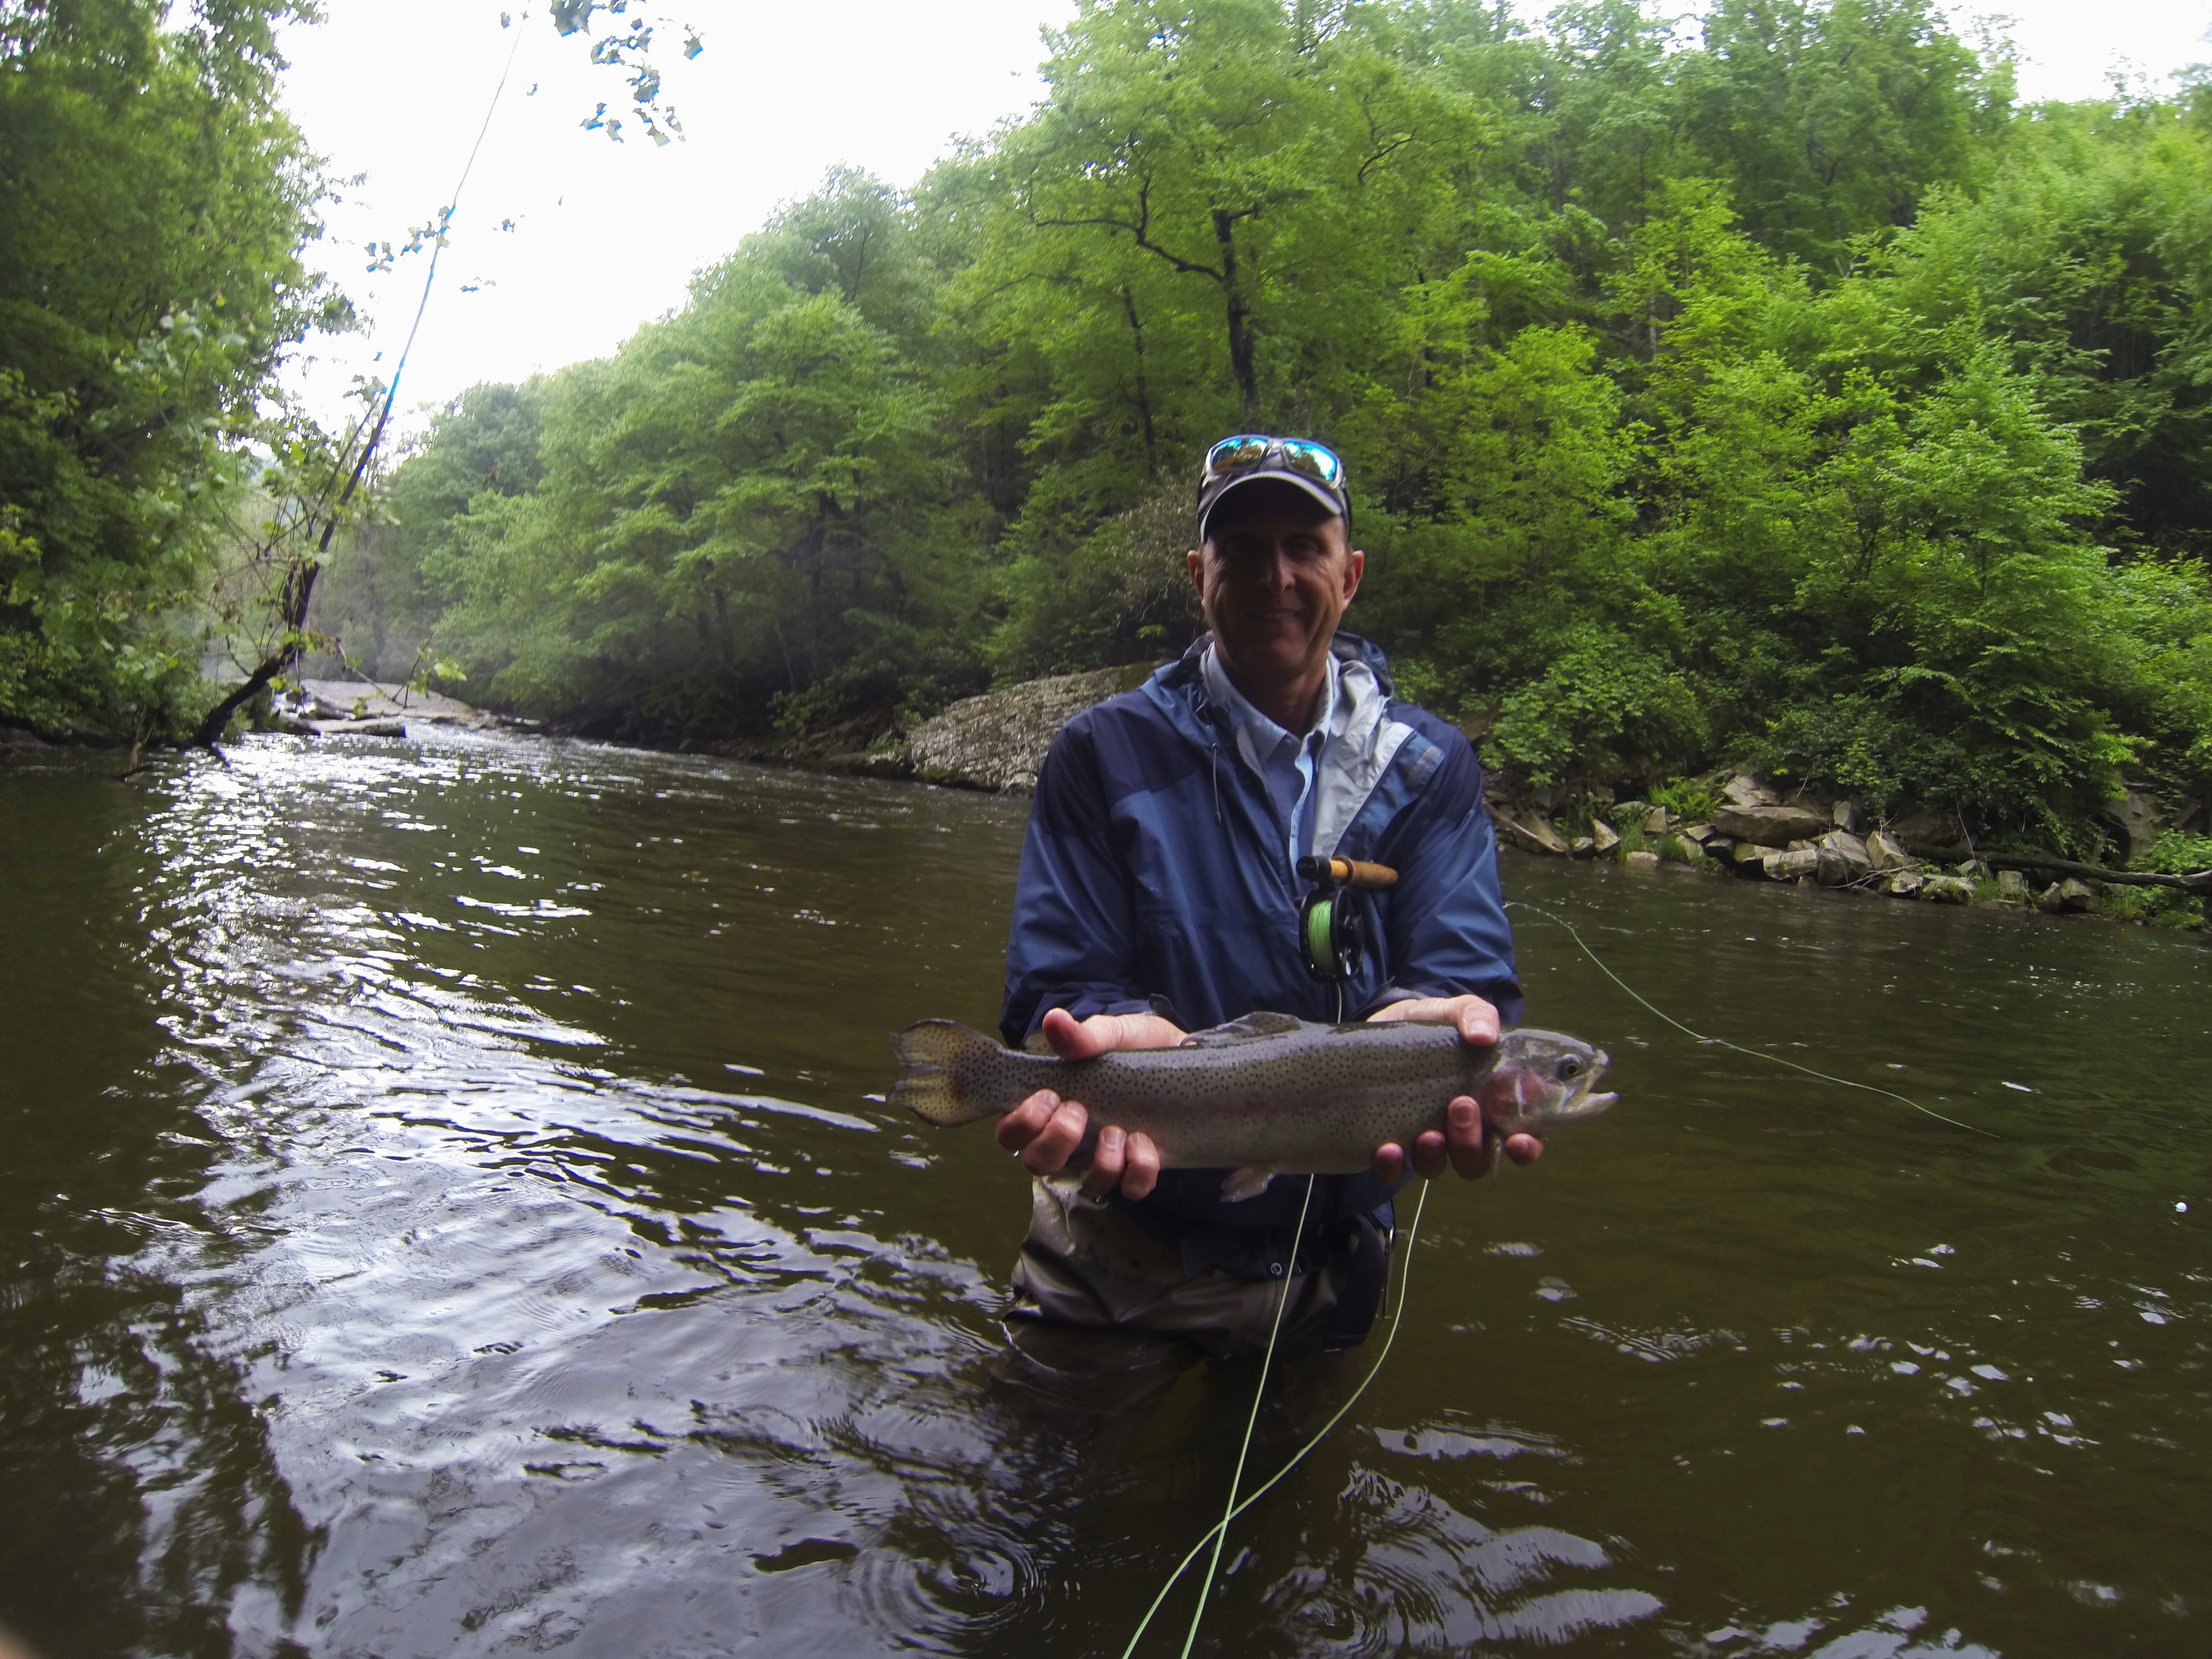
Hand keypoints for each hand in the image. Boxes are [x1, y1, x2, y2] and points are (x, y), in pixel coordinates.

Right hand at [995, 1007, 1183, 1199]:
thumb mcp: (1111, 1033)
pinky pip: (1131, 1188)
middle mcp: (1072, 1139)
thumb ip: (1082, 1035)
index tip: (1048, 1096)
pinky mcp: (1140, 1166)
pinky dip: (1137, 1172)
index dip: (1019, 1124)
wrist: (1183, 1053)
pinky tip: (1144, 1143)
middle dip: (1054, 1142)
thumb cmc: (1134, 1045)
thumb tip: (1054, 1021)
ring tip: (1117, 1131)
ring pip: (1087, 1183)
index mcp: (1052, 1107)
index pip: (1012, 1133)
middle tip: (1077, 1111)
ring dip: (1100, 1162)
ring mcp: (1105, 1156)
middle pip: (1038, 1163)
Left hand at [1364, 994, 1541, 1181]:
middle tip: (1462, 1105)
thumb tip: (1484, 1036)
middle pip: (1477, 1160)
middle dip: (1472, 1141)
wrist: (1379, 1029)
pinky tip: (1388, 1148)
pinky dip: (1393, 1165)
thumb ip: (1475, 1015)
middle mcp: (1460, 1131)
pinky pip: (1394, 1170)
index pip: (1520, 1139)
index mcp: (1489, 1106)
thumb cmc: (1429, 1027)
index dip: (1525, 1147)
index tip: (1518, 1140)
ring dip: (1436, 1156)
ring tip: (1428, 1133)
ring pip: (1438, 1168)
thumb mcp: (1454, 1012)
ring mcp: (1426, 1141)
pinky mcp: (1391, 1144)